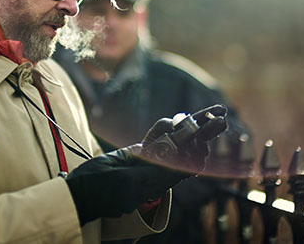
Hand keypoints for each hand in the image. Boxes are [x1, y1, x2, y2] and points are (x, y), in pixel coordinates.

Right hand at [65, 105, 226, 225]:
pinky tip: (171, 122)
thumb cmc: (106, 191)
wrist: (82, 190)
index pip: (192, 159)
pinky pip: (153, 138)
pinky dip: (161, 129)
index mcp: (164, 179)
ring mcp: (148, 160)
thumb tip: (193, 166)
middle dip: (204, 129)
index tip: (217, 125)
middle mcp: (159, 169)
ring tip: (209, 113)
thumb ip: (161, 174)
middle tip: (221, 112)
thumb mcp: (136, 184)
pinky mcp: (136, 153)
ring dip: (188, 124)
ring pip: (172, 138)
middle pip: (187, 145)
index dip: (205, 141)